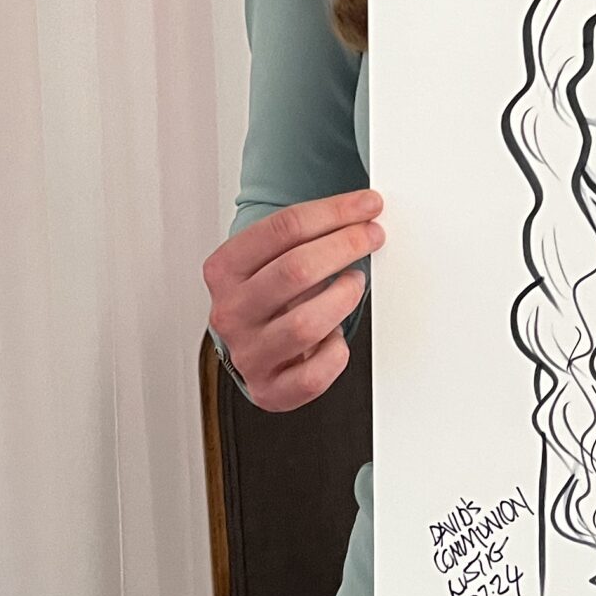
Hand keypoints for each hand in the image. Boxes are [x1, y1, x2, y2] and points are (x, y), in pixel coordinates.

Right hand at [202, 188, 384, 411]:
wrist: (251, 351)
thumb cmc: (268, 300)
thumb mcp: (268, 260)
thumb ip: (302, 237)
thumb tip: (361, 212)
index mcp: (224, 271)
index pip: (282, 229)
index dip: (334, 212)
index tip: (367, 205)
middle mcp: (231, 312)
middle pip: (296, 269)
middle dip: (346, 246)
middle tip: (372, 237)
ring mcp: (249, 354)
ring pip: (306, 323)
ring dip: (343, 296)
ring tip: (355, 283)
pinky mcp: (271, 390)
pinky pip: (315, 374)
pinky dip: (336, 351)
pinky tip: (337, 334)